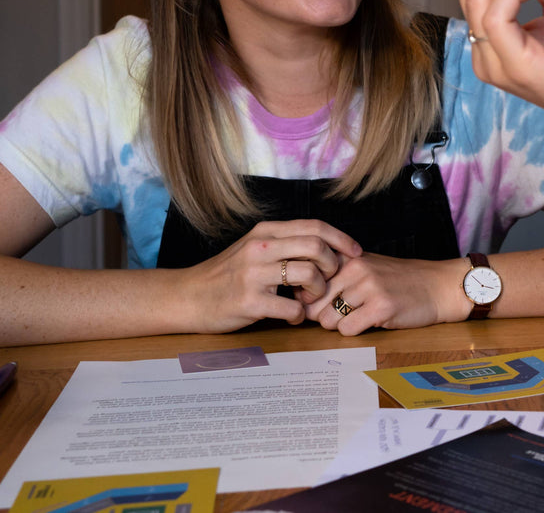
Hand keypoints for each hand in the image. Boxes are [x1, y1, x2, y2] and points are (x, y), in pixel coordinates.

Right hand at [179, 220, 360, 332]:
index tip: (355, 252)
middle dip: (333, 265)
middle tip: (330, 280)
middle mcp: (261, 248)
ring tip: (310, 300)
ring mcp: (254, 275)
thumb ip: (284, 243)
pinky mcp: (249, 302)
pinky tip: (293, 317)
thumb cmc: (226, 274)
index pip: (315, 226)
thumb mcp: (253, 248)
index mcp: (266, 232)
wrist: (188, 297)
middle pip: (316, 247)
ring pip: (308, 275)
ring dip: (319, 291)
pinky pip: (292, 309)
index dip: (342, 239)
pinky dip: (300, 316)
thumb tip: (326, 246)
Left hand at [307, 253, 464, 336]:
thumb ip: (337, 276)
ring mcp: (369, 287)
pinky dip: (356, 331)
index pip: (308, 283)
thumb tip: (300, 297)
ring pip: (328, 320)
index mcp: (349, 258)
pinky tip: (373, 321)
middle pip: (314, 305)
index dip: (312, 300)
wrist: (439, 286)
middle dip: (324, 316)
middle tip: (347, 314)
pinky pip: (347, 330)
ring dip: (341, 325)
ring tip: (362, 316)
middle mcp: (355, 268)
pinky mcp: (381, 307)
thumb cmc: (401, 280)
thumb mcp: (368, 267)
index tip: (325, 303)